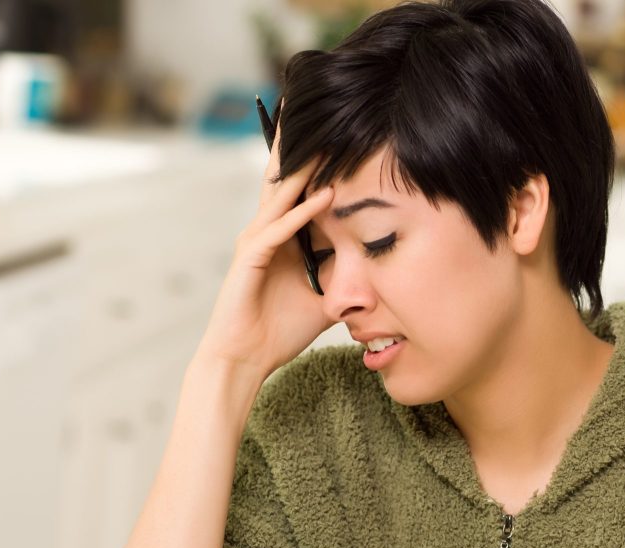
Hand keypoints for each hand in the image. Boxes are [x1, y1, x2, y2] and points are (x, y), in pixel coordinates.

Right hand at [194, 123, 335, 383]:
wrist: (246, 359)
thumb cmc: (279, 331)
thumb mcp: (326, 299)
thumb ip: (345, 277)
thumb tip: (378, 268)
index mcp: (282, 239)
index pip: (301, 193)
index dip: (316, 165)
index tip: (338, 137)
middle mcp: (266, 233)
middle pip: (284, 182)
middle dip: (299, 148)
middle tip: (311, 111)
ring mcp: (255, 243)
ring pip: (281, 197)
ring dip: (303, 170)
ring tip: (323, 139)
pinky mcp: (249, 259)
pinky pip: (278, 231)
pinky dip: (301, 213)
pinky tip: (324, 196)